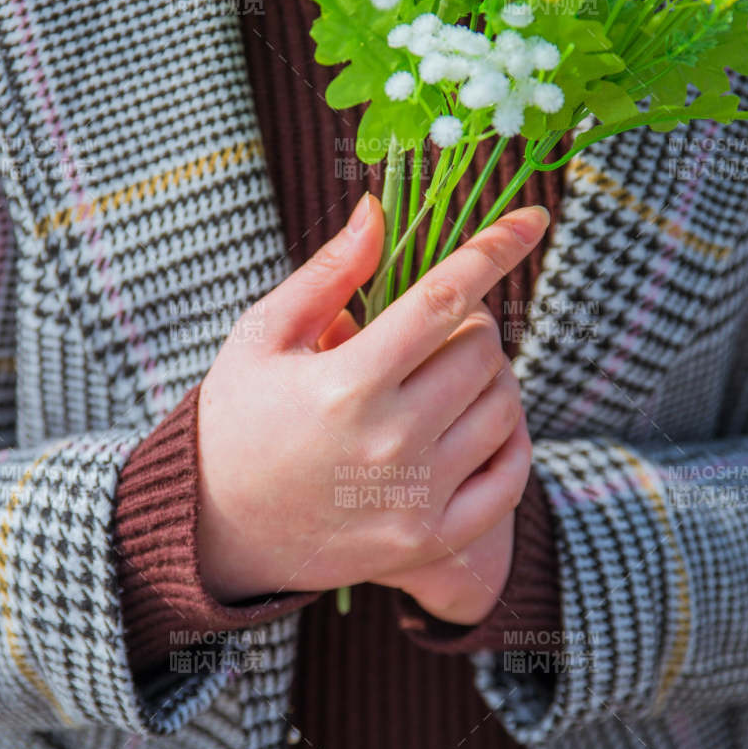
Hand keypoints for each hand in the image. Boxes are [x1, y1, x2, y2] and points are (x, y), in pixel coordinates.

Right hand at [195, 192, 546, 604]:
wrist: (216, 532)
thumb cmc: (238, 419)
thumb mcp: (263, 337)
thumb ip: (329, 274)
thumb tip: (380, 209)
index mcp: (346, 384)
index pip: (443, 299)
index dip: (495, 248)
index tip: (531, 218)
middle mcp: (389, 442)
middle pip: (483, 350)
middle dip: (470, 323)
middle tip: (434, 333)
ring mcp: (416, 497)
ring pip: (504, 406)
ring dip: (489, 379)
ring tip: (444, 379)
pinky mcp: (432, 539)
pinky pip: (512, 475)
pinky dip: (510, 440)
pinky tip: (478, 425)